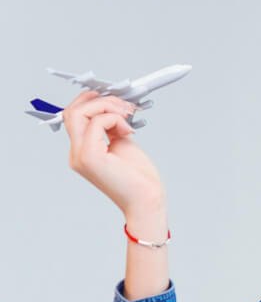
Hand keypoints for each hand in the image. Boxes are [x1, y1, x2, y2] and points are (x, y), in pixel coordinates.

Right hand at [62, 90, 165, 214]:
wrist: (147, 201)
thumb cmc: (139, 179)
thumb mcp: (123, 144)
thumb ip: (112, 128)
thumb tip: (111, 109)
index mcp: (83, 151)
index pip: (74, 117)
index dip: (93, 102)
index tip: (117, 102)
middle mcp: (77, 154)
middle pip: (72, 111)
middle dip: (99, 100)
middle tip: (124, 106)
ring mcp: (80, 156)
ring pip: (78, 113)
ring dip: (106, 106)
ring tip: (127, 115)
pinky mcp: (90, 157)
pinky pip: (95, 123)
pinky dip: (114, 119)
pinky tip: (128, 131)